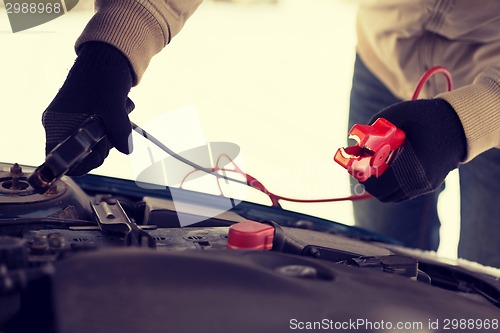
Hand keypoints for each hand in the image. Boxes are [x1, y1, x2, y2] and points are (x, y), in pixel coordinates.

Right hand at [42, 42, 133, 175]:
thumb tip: (125, 149)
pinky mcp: (86, 120)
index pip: (58, 158)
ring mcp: (73, 123)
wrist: (110, 57)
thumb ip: (119, 130)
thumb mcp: (113, 104)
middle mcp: (60, 125)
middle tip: (112, 132)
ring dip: (110, 137)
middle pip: (79, 156)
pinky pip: (100, 136)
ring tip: (118, 116)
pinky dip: (112, 130)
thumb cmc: (104, 76)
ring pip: (93, 147)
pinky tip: (118, 114)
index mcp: (56, 122)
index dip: (79, 162)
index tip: (98, 152)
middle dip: (101, 148)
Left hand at [361, 99, 465, 201]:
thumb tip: (355, 143)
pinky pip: (405, 191)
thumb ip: (372, 127)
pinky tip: (391, 166)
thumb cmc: (428, 117)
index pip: (379, 187)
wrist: (460, 123)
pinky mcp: (430, 184)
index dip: (363, 179)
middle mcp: (420, 182)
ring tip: (377, 166)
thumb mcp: (397, 114)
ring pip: (395, 196)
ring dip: (382, 184)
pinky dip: (394, 183)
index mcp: (411, 167)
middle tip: (364, 167)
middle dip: (371, 182)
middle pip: (384, 195)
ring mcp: (426, 186)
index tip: (356, 167)